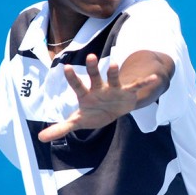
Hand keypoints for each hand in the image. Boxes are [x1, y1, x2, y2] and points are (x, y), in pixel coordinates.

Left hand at [38, 54, 157, 142]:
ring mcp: (113, 89)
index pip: (77, 85)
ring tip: (114, 63)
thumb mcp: (77, 122)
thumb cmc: (93, 113)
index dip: (72, 77)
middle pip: (94, 77)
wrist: (114, 109)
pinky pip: (136, 87)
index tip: (67, 66)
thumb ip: (60, 128)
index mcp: (86, 95)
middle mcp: (99, 88)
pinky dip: (145, 83)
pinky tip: (155, 78)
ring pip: (113, 79)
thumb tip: (40, 137)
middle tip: (90, 57)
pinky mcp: (127, 93)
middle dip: (93, 68)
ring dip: (114, 72)